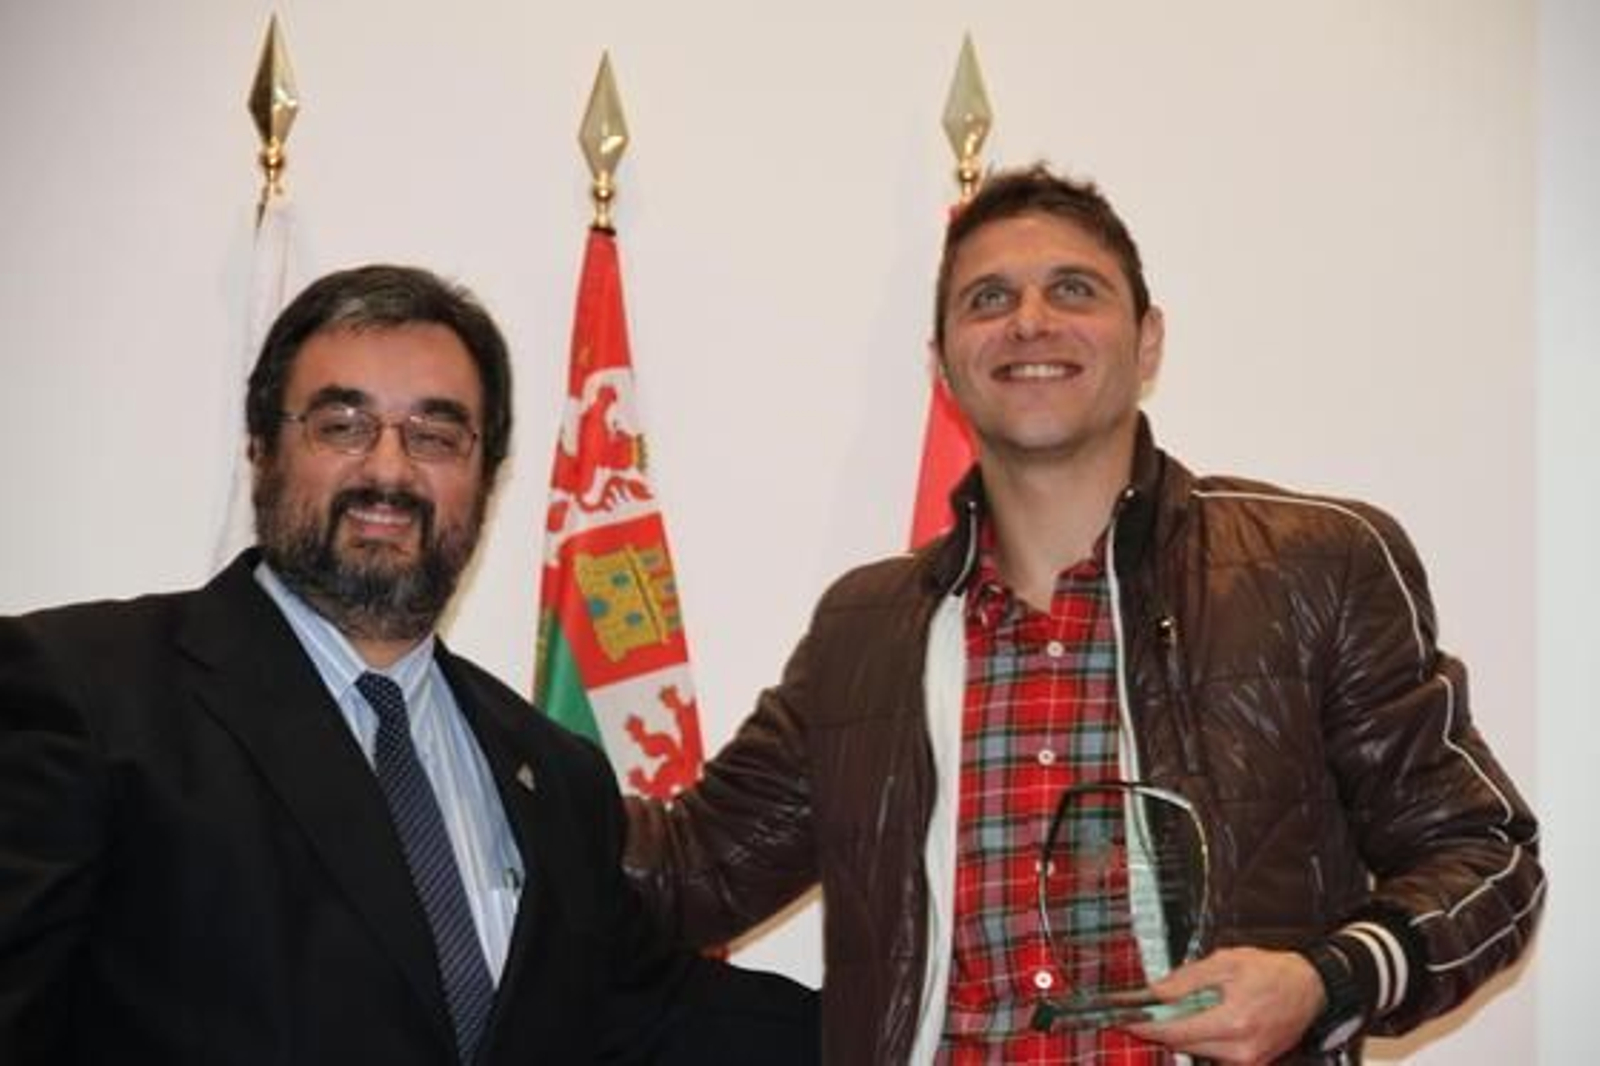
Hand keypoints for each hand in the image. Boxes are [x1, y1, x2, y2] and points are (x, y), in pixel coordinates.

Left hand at [1122, 947, 1323, 1064]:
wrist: (1311, 987)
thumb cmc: (1272, 972)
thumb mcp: (1225, 963)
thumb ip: (1186, 979)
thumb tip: (1155, 992)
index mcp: (1234, 1022)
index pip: (1176, 1032)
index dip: (1146, 1027)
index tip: (1126, 1020)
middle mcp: (1242, 1049)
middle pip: (1184, 1046)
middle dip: (1161, 1030)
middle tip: (1145, 1012)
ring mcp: (1249, 1060)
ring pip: (1198, 1052)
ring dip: (1183, 1034)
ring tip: (1183, 1009)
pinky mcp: (1253, 1063)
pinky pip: (1215, 1055)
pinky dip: (1202, 1039)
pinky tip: (1204, 1020)